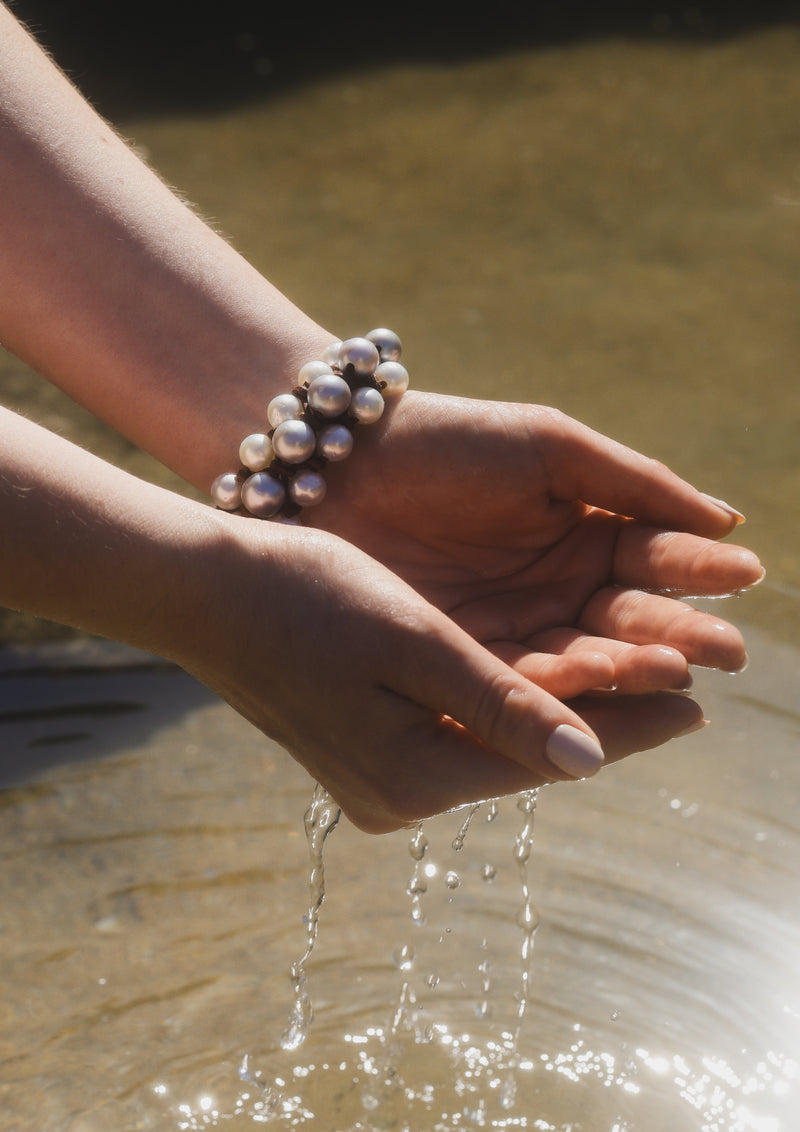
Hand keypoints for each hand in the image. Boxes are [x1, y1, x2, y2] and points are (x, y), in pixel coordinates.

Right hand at [185, 518, 713, 832]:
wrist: (204, 594)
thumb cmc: (306, 598)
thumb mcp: (416, 641)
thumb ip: (501, 704)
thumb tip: (588, 762)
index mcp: (415, 773)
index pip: (549, 757)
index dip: (630, 729)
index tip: (698, 705)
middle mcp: (399, 796)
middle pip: (525, 760)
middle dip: (603, 723)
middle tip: (679, 685)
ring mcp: (376, 782)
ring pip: (493, 749)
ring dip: (557, 715)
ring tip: (628, 682)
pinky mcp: (363, 756)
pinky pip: (455, 740)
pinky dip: (504, 711)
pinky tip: (541, 684)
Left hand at [309, 391, 761, 701]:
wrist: (342, 465)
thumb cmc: (450, 442)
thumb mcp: (549, 448)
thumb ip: (635, 483)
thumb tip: (729, 522)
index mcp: (588, 534)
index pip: (655, 559)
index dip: (697, 569)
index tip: (742, 575)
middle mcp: (560, 591)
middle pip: (629, 622)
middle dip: (675, 634)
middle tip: (720, 649)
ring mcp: (516, 631)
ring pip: (584, 660)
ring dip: (627, 667)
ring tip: (666, 666)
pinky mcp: (468, 664)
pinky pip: (523, 681)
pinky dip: (560, 684)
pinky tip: (595, 679)